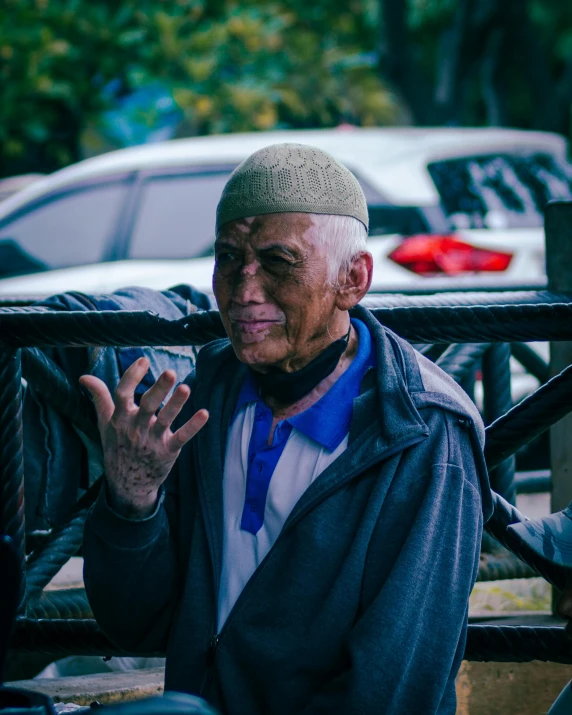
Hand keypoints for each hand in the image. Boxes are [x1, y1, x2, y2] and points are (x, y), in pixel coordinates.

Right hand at [80, 357, 207, 517]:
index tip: (144, 360)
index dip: (132, 377)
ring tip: (186, 388)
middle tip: (171, 372)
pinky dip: (193, 427)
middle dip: (159, 389)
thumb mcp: (105, 424)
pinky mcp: (167, 451)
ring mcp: (152, 440)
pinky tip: (204, 414)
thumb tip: (84, 377)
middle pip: (147, 405)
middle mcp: (135, 428)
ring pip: (165, 420)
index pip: (122, 394)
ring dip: (176, 404)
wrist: (126, 485)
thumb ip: (99, 398)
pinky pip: (181, 438)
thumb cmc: (117, 448)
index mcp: (120, 419)